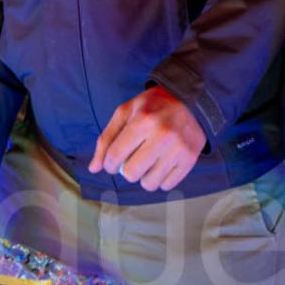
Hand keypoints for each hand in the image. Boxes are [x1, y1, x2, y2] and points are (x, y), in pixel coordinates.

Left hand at [89, 86, 205, 192]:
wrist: (189, 99)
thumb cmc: (152, 106)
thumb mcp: (125, 112)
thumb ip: (106, 139)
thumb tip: (94, 168)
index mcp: (143, 120)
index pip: (115, 156)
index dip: (109, 163)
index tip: (113, 161)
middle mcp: (163, 135)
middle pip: (131, 174)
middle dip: (127, 169)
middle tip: (134, 158)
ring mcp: (179, 149)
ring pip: (149, 184)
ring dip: (145, 176)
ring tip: (149, 161)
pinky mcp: (190, 159)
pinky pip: (167, 186)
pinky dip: (161, 178)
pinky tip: (163, 163)